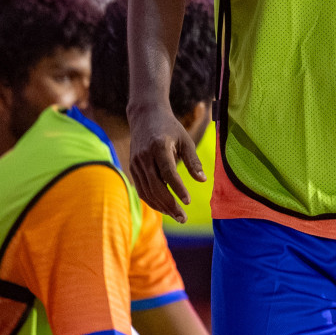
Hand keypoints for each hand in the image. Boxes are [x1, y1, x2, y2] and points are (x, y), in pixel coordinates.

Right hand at [128, 105, 204, 222]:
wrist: (145, 116)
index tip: (188, 202)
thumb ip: (193, 161)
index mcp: (159, 146)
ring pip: (147, 191)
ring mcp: (136, 163)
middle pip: (156, 186)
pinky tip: (165, 207)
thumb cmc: (170, 128)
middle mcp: (144, 156)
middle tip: (184, 218)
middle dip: (170, 204)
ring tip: (177, 216)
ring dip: (162, 206)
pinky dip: (153, 201)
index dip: (178, 188)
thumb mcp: (185, 140)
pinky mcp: (132, 169)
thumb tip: (202, 180)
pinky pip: (142, 190)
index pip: (168, 172)